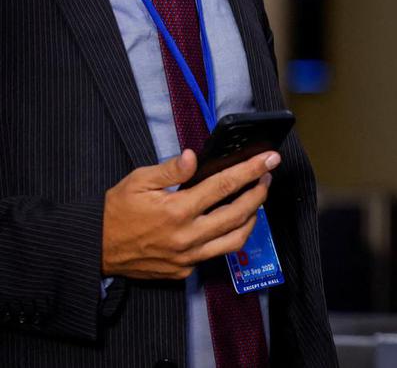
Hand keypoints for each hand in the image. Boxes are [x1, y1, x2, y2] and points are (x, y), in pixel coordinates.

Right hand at [101, 149, 277, 278]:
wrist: (95, 247)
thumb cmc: (116, 210)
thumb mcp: (139, 181)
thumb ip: (170, 170)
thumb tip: (194, 156)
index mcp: (177, 210)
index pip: (225, 185)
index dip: (251, 170)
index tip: (270, 159)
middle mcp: (187, 236)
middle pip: (238, 213)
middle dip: (259, 192)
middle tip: (267, 177)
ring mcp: (187, 257)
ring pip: (235, 240)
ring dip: (251, 218)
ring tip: (255, 200)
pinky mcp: (183, 270)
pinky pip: (215, 254)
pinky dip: (229, 237)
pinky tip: (231, 222)